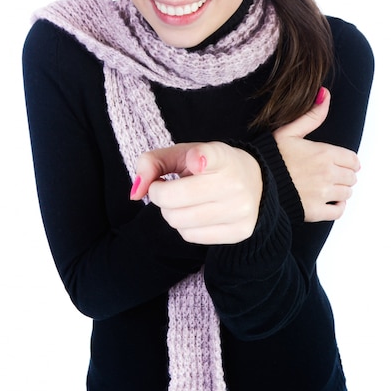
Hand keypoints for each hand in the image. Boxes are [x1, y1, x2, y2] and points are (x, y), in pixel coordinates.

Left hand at [131, 142, 262, 244]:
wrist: (255, 182)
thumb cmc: (210, 166)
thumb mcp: (183, 153)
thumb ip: (153, 162)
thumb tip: (135, 193)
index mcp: (222, 156)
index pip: (210, 157)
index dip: (199, 158)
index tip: (196, 160)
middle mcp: (234, 183)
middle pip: (174, 199)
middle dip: (159, 195)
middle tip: (165, 188)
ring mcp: (239, 210)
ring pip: (178, 221)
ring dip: (170, 212)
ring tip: (182, 201)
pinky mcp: (239, 232)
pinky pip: (190, 237)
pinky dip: (184, 226)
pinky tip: (196, 213)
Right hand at [273, 88, 360, 221]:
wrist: (255, 182)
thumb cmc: (270, 156)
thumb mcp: (289, 131)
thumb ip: (311, 115)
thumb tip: (324, 94)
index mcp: (324, 153)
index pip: (353, 160)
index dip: (347, 160)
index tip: (337, 161)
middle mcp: (328, 174)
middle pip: (352, 177)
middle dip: (344, 174)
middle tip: (329, 173)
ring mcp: (323, 193)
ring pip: (347, 193)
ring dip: (340, 189)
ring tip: (326, 186)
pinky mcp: (317, 211)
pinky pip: (339, 210)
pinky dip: (337, 206)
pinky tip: (327, 200)